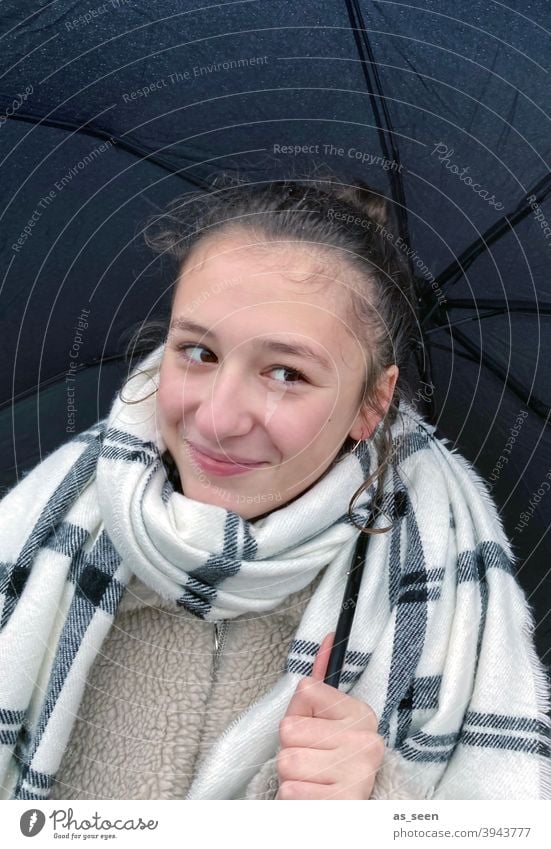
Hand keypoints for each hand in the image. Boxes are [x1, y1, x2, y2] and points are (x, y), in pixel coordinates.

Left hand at [275, 631, 384, 799]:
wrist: (344, 812)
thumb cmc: (328, 761)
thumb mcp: (326, 719)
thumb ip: (322, 681)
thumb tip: (328, 638)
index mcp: (360, 713)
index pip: (305, 690)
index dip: (297, 714)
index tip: (314, 730)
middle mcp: (366, 741)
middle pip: (289, 730)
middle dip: (289, 749)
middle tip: (310, 761)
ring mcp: (359, 773)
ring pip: (287, 762)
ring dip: (290, 777)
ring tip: (311, 781)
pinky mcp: (345, 804)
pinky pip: (291, 792)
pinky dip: (294, 799)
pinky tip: (314, 798)